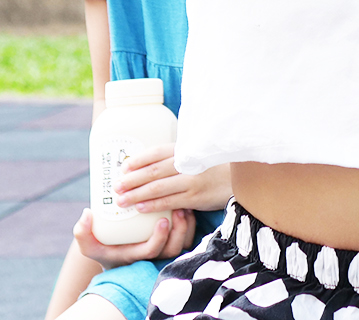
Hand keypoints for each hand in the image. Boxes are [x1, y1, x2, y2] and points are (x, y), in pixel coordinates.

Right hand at [71, 206, 195, 269]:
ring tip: (185, 206)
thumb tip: (87, 214)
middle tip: (179, 209)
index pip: (153, 251)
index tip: (163, 220)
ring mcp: (164, 248)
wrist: (113, 248)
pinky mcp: (173, 240)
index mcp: (136, 256)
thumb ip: (82, 233)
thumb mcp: (88, 242)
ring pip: (184, 243)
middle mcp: (152, 256)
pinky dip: (190, 222)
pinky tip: (186, 204)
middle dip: (180, 230)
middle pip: (174, 248)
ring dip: (187, 225)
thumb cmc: (102, 245)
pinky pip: (187, 235)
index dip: (160, 238)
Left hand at [114, 144, 232, 212]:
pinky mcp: (196, 198)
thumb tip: (154, 163)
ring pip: (158, 188)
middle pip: (153, 171)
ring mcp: (191, 180)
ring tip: (121, 200)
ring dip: (137, 194)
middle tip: (115, 186)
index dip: (138, 160)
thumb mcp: (200, 153)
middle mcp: (188, 163)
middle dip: (131, 179)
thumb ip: (181, 156)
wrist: (243, 177)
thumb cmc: (218, 165)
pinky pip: (170, 202)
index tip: (123, 167)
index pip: (157, 152)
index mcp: (187, 149)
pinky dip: (153, 205)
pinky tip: (141, 208)